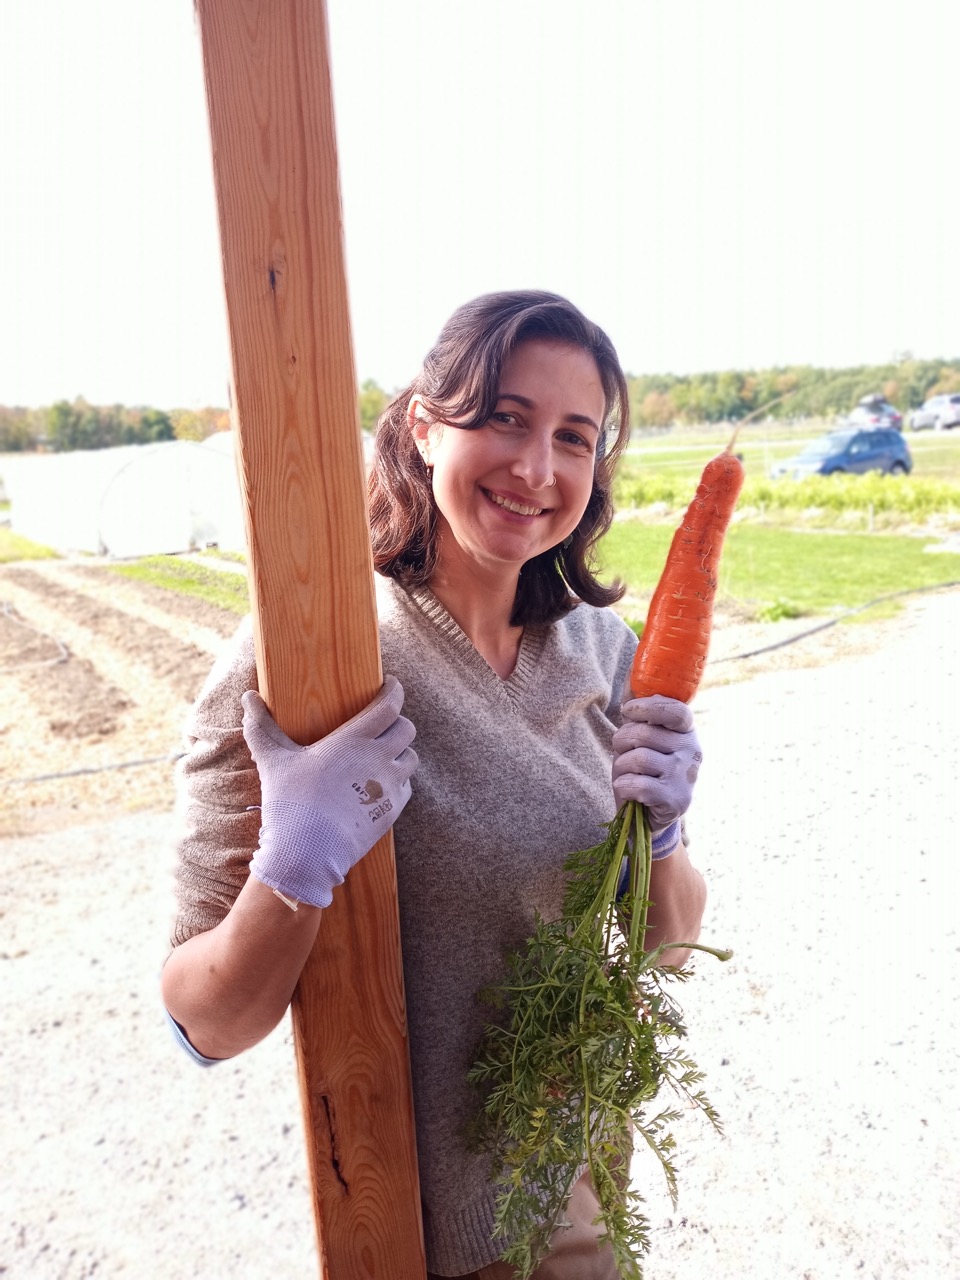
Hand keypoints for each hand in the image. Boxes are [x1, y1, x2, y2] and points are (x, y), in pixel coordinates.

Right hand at [241, 675, 416, 907]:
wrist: (307, 853)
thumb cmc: (289, 803)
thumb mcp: (273, 761)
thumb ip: (261, 727)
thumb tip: (248, 697)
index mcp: (354, 740)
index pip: (389, 706)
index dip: (395, 691)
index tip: (391, 684)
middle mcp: (378, 759)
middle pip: (406, 729)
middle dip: (398, 722)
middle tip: (383, 723)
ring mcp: (389, 786)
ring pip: (411, 758)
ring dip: (401, 752)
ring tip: (383, 754)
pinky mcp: (393, 810)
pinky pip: (407, 786)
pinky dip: (398, 781)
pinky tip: (379, 784)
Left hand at [611, 695, 701, 836]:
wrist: (648, 815)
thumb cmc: (643, 768)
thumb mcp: (640, 735)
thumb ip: (638, 704)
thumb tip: (633, 668)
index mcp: (687, 732)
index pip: (675, 711)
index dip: (648, 707)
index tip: (628, 711)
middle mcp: (693, 752)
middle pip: (645, 734)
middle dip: (621, 741)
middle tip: (623, 752)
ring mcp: (686, 777)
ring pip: (638, 758)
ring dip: (620, 766)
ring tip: (625, 773)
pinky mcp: (676, 800)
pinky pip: (638, 784)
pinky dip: (623, 786)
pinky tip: (628, 789)